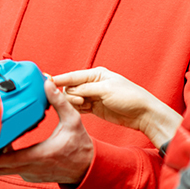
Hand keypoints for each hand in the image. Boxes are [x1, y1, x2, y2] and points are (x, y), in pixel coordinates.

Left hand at [0, 80, 93, 184]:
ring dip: (2, 157)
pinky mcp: (33, 177)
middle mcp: (31, 169)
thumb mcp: (72, 119)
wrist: (88, 166)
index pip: (3, 162)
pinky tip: (14, 147)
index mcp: (38, 156)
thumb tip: (48, 83)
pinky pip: (14, 171)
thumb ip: (59, 101)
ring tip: (5, 138)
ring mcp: (31, 175)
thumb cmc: (79, 144)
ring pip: (5, 171)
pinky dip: (11, 162)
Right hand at [52, 67, 181, 148]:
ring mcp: (93, 96)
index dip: (59, 79)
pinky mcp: (94, 108)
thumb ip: (85, 89)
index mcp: (96, 74)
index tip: (46, 82)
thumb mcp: (106, 90)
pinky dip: (77, 109)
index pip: (72, 76)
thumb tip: (67, 89)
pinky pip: (79, 108)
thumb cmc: (129, 97)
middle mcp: (93, 84)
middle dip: (69, 95)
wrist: (143, 114)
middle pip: (70, 88)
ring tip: (84, 105)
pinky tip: (80, 111)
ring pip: (73, 99)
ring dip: (74, 103)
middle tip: (80, 101)